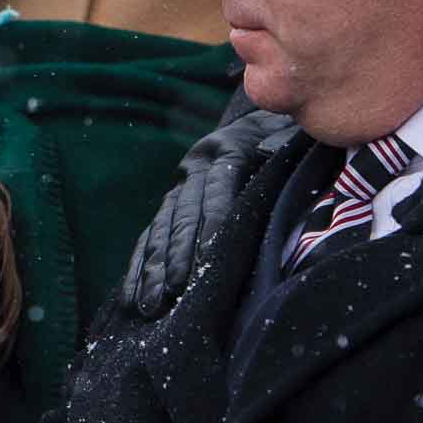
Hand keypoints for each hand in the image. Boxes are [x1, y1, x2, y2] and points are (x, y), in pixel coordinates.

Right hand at [118, 107, 296, 317]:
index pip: (218, 189)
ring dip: (151, 269)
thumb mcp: (293, 136)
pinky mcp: (171, 202)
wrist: (267, 119)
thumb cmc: (290, 137)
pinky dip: (139, 266)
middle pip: (181, 215)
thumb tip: (268, 152)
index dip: (213, 222)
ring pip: (159, 228)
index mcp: (228, 149)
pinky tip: (129, 295)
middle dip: (174, 257)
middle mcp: (196, 166)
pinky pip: (149, 236)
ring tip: (147, 304)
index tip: (209, 256)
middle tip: (170, 292)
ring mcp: (179, 185)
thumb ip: (282, 145)